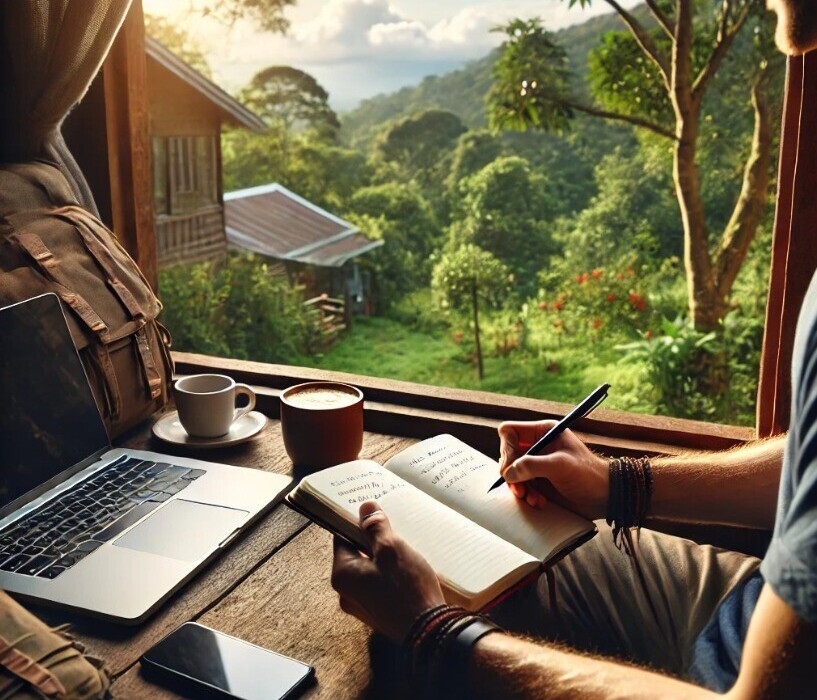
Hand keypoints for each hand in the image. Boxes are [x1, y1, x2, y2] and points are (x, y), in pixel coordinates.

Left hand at [331, 501, 445, 642]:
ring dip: (383, 558)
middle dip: (373, 540)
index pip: (341, 537)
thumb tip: (365, 507)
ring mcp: (362, 605)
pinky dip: (389, 574)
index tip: (372, 512)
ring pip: (369, 569)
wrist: (429, 631)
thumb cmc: (407, 589)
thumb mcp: (391, 549)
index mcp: (342, 574)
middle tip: (393, 528)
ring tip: (403, 547)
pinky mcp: (378, 613)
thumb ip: (375, 527)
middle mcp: (346, 593)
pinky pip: (379, 584)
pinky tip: (407, 569)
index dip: (356, 522)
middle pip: (356, 554)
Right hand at [498, 420, 608, 519]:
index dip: (506, 448)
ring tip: (532, 498)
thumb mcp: (560, 465)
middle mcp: (537, 446)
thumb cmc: (588, 475)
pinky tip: (539, 502)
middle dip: (511, 473)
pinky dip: (527, 496)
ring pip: (511, 473)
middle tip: (519, 489)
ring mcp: (537, 464)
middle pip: (507, 454)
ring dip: (519, 488)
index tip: (511, 467)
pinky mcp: (539, 481)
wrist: (605, 497)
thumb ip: (532, 465)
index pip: (509, 432)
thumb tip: (508, 473)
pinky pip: (521, 486)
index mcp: (542, 432)